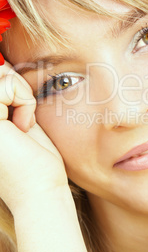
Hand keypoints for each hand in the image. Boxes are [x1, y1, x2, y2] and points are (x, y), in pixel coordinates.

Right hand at [0, 62, 67, 214]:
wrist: (39, 189)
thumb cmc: (31, 159)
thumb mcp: (13, 116)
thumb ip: (3, 91)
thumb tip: (0, 61)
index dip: (6, 83)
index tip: (16, 114)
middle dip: (12, 86)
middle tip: (22, 117)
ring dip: (19, 95)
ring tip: (22, 124)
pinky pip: (7, 86)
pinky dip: (25, 102)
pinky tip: (23, 127)